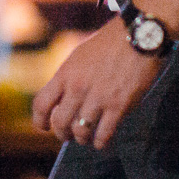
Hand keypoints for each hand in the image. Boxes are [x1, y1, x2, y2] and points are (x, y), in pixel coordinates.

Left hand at [31, 17, 163, 150]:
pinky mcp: (119, 105)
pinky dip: (101, 142)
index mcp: (65, 73)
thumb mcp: (79, 56)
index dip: (39, 120)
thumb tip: (62, 99)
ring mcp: (98, 97)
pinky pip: (104, 133)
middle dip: (61, 133)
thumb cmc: (109, 44)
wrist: (138, 37)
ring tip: (86, 139)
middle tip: (67, 136)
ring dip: (82, 139)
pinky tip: (102, 141)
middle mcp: (78, 87)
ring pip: (81, 131)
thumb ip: (69, 77)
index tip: (44, 127)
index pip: (41, 103)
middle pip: (59, 122)